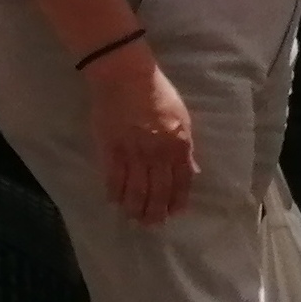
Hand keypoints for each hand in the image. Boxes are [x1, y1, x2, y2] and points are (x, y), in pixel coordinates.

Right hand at [87, 47, 197, 224]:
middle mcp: (158, 152)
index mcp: (179, 144)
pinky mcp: (110, 148)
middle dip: (156, 210)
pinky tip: (114, 201)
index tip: (174, 212)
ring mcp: (133, 152)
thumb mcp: (182, 119)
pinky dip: (114, 192)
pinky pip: (113, 177)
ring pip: (135, 188)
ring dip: (135, 206)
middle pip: (158, 190)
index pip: (182, 180)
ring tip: (133, 218)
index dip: (178, 199)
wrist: (125, 77)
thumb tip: (190, 172)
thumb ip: (185, 148)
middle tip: (152, 224)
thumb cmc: (157, 94)